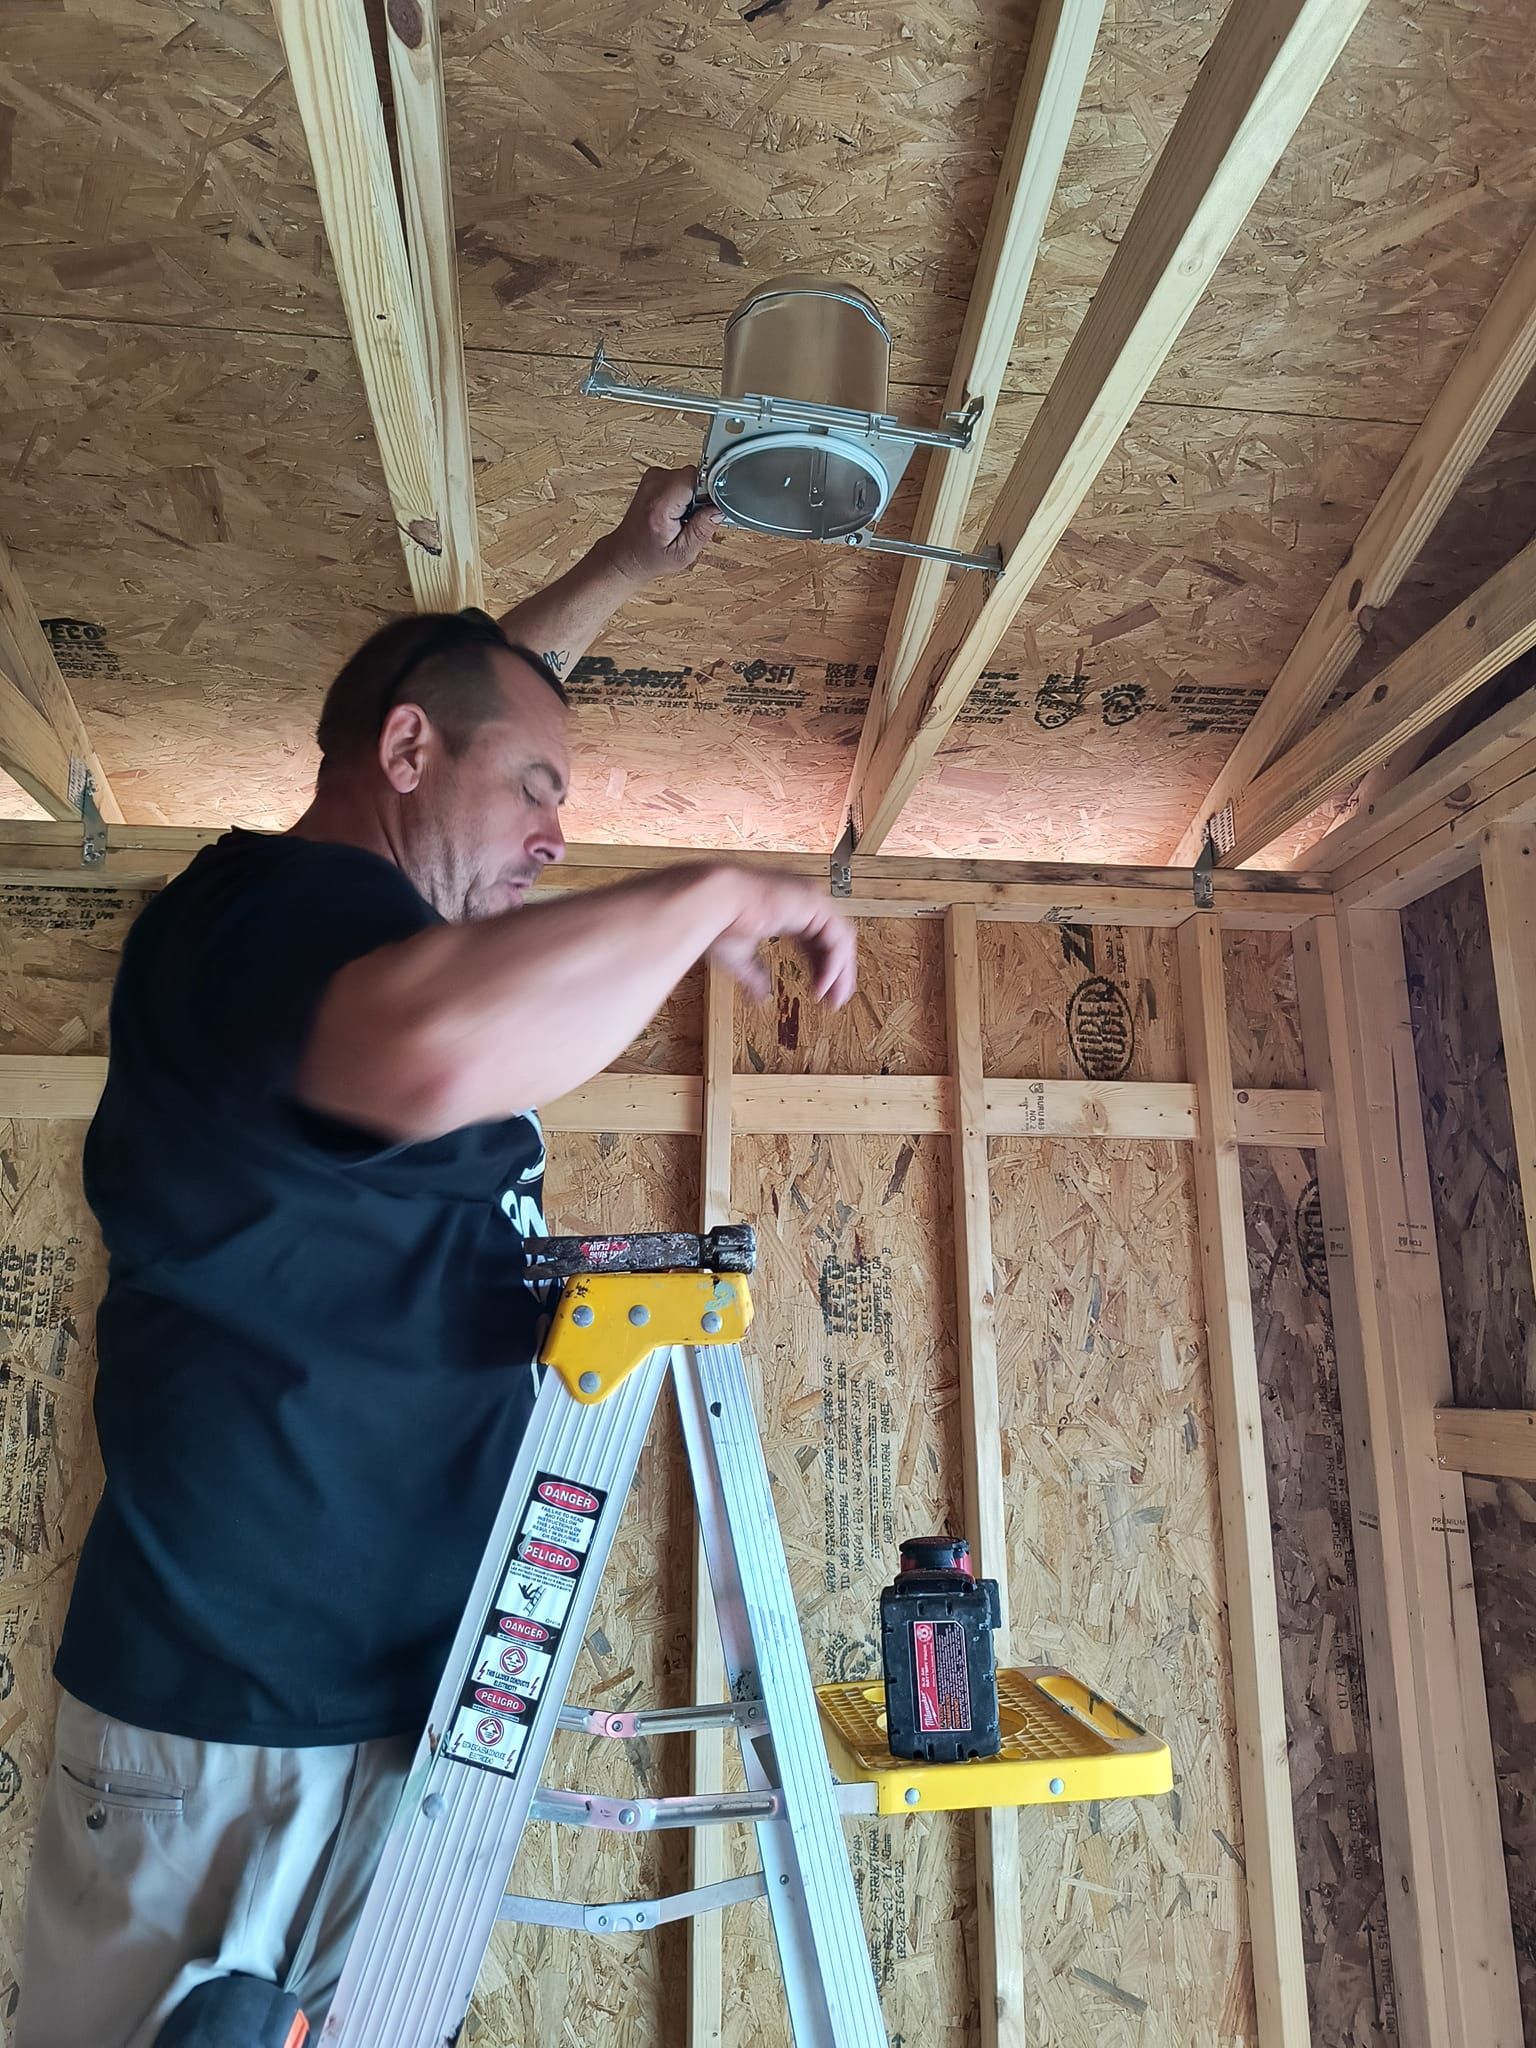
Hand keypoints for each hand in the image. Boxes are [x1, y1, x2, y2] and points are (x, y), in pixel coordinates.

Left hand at [601, 466, 723, 584]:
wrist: (627, 552)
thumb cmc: (650, 556)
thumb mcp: (683, 553)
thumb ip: (703, 529)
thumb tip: (719, 508)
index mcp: (660, 505)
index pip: (695, 478)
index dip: (707, 493)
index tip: (705, 511)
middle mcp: (653, 485)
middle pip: (694, 476)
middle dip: (700, 497)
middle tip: (690, 519)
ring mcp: (652, 477)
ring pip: (690, 477)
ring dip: (692, 496)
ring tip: (681, 516)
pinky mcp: (654, 476)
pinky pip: (682, 478)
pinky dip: (684, 493)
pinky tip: (676, 510)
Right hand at [707, 869, 857, 1009]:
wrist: (713, 905)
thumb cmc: (719, 923)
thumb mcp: (741, 958)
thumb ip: (756, 975)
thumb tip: (761, 997)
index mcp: (785, 911)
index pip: (815, 942)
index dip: (821, 968)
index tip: (820, 991)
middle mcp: (800, 902)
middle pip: (832, 940)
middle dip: (836, 972)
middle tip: (835, 1000)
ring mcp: (809, 900)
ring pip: (841, 939)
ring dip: (840, 971)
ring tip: (834, 998)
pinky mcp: (814, 902)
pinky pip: (837, 937)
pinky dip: (834, 963)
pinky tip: (824, 984)